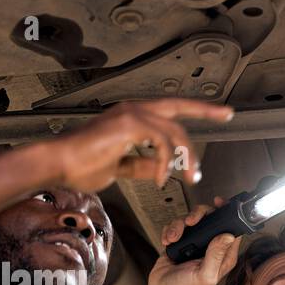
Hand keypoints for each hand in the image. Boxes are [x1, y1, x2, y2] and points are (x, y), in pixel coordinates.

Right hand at [50, 99, 234, 193]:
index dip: (193, 111)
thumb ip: (141, 164)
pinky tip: (162, 177)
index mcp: (130, 116)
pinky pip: (161, 142)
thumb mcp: (118, 167)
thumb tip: (161, 168)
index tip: (215, 114)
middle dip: (206, 111)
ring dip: (186, 157)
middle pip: (179, 106)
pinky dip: (166, 162)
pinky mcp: (129, 123)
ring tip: (189, 177)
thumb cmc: (78, 165)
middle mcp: (132, 109)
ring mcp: (131, 113)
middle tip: (227, 114)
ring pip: (174, 131)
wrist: (56, 164)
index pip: (168, 111)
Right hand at [149, 198, 241, 284]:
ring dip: (179, 225)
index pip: (232, 228)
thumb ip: (216, 255)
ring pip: (191, 219)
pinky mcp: (181, 241)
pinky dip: (170, 230)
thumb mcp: (204, 275)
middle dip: (198, 215)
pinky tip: (168, 241)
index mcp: (223, 255)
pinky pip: (177, 225)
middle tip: (190, 222)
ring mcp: (195, 242)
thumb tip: (228, 236)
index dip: (228, 214)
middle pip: (211, 217)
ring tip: (174, 238)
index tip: (219, 205)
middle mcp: (211, 246)